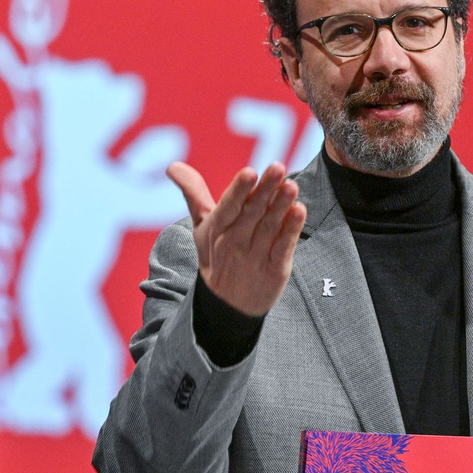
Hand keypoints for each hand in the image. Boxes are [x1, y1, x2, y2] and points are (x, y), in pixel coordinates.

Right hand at [168, 161, 305, 316]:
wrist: (226, 305)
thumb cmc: (215, 255)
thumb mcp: (200, 227)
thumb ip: (193, 193)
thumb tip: (172, 166)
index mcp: (217, 229)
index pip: (228, 207)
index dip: (239, 190)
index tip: (249, 172)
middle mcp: (234, 242)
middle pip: (252, 212)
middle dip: (265, 190)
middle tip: (278, 168)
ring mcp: (255, 256)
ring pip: (269, 227)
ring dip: (281, 206)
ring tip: (291, 186)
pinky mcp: (275, 269)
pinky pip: (283, 247)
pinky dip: (291, 229)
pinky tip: (300, 210)